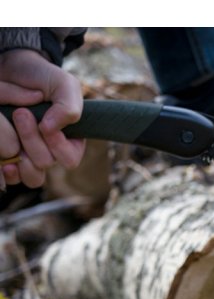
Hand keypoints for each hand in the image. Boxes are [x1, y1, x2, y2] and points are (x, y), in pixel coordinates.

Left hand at [0, 49, 84, 187]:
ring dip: (19, 154)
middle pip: (45, 164)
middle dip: (32, 139)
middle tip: (21, 113)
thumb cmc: (42, 78)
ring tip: (11, 125)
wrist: (11, 70)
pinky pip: (11, 177)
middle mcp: (49, 152)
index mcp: (70, 141)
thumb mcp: (64, 84)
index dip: (58, 146)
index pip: (69, 160)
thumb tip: (51, 129)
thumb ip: (69, 107)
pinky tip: (4, 159)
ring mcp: (27, 157)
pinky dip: (7, 170)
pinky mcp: (7, 157)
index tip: (45, 124)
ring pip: (30, 175)